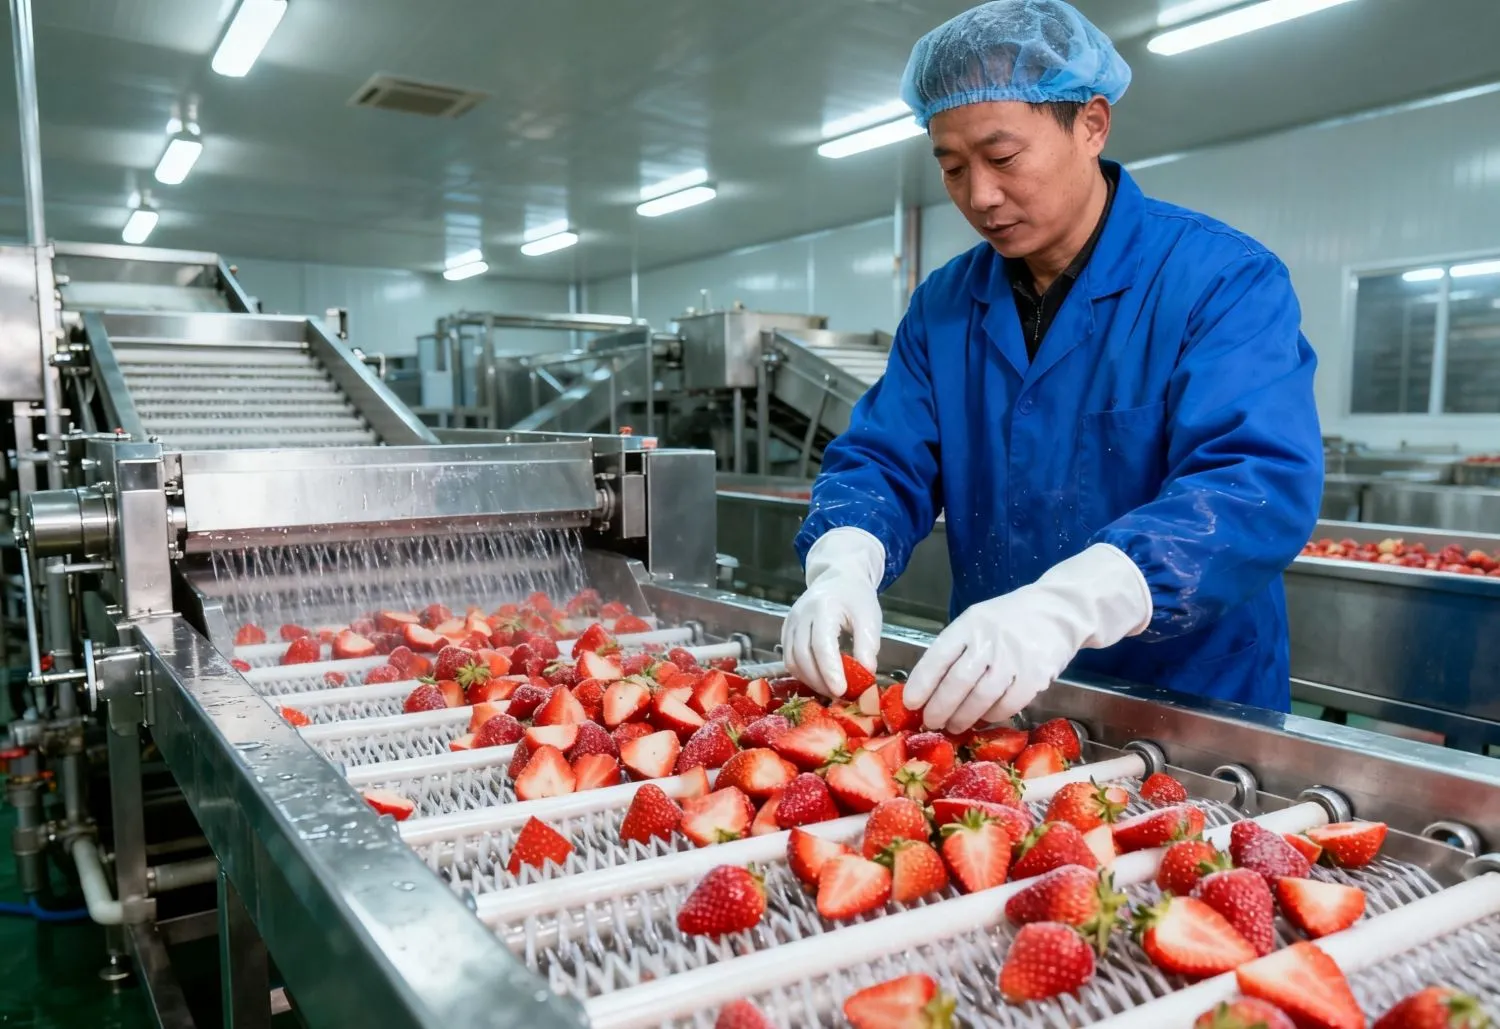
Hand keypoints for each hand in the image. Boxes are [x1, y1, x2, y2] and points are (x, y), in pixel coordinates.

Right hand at [781, 528, 884, 697]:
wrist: (838, 579)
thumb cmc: (856, 598)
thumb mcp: (870, 617)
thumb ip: (868, 644)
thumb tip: (866, 674)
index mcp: (823, 607)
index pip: (821, 644)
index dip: (830, 670)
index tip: (842, 691)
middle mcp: (801, 614)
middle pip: (802, 655)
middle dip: (820, 680)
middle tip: (839, 696)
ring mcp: (790, 622)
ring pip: (791, 660)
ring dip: (810, 680)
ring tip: (830, 690)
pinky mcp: (786, 630)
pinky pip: (788, 658)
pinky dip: (802, 673)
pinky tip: (819, 680)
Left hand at [902, 544, 1152, 732]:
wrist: (1059, 611)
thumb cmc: (1008, 620)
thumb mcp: (977, 621)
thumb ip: (956, 648)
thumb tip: (927, 686)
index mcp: (969, 624)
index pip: (938, 656)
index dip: (922, 683)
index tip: (911, 702)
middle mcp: (990, 640)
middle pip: (958, 682)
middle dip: (940, 708)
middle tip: (930, 723)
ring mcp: (1014, 658)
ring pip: (981, 697)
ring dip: (963, 717)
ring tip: (953, 726)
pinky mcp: (1036, 675)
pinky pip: (1008, 704)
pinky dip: (992, 716)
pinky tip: (983, 718)